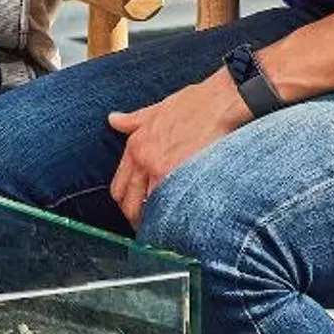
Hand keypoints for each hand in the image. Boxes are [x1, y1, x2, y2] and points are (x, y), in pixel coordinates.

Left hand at [107, 71, 251, 228]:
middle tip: (150, 229)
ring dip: (154, 223)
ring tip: (165, 232)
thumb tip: (113, 119)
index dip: (126, 204)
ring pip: (147, 209)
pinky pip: (168, 206)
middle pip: (128, 203)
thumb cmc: (194, 104)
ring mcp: (159, 169)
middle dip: (136, 220)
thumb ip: (133, 120)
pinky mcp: (178, 175)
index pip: (119, 187)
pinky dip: (172, 218)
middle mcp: (142, 159)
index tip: (136, 212)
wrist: (220, 101)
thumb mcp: (156, 109)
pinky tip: (180, 225)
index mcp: (135, 145)